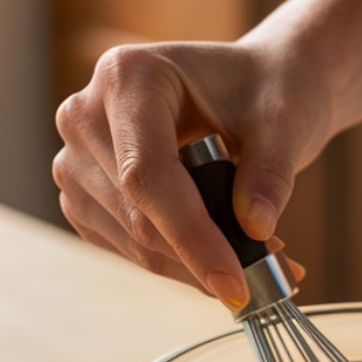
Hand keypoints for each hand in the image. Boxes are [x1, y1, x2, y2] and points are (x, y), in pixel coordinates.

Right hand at [53, 39, 327, 307]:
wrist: (250, 89)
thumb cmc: (264, 90)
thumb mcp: (283, 121)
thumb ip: (270, 172)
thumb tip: (254, 229)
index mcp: (128, 77)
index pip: (146, 174)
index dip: (190, 235)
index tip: (237, 283)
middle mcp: (86, 117)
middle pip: (137, 216)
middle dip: (207, 258)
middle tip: (277, 271)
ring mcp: (79, 161)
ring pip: (135, 244)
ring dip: (200, 268)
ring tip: (262, 258)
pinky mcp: (88, 199)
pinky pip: (132, 251)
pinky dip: (184, 265)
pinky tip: (225, 253)